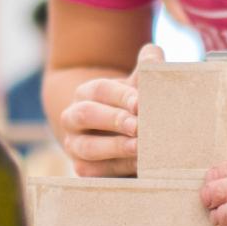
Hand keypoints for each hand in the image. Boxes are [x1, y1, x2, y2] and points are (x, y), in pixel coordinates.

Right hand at [59, 43, 162, 176]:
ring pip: (87, 147)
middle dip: (114, 120)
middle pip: (86, 115)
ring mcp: (74, 145)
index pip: (100, 89)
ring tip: (140, 149)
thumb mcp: (137, 88)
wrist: (118, 139)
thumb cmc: (131, 108)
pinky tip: (137, 167)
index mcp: (86, 93)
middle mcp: (73, 117)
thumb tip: (154, 53)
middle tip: (139, 126)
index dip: (120, 96)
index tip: (140, 103)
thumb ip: (147, 70)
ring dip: (115, 147)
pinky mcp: (81, 169)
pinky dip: (116, 169)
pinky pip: (93, 172)